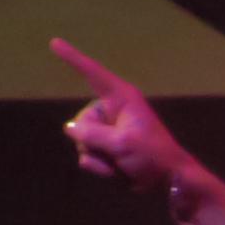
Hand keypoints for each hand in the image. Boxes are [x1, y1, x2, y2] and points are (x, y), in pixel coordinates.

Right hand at [51, 37, 190, 190]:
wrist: (169, 182)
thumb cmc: (153, 156)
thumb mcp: (122, 144)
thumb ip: (92, 134)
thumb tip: (70, 129)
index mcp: (121, 97)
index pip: (92, 73)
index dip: (72, 58)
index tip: (54, 42)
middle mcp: (112, 110)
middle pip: (81, 122)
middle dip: (92, 142)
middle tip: (117, 153)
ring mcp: (108, 130)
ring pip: (82, 142)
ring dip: (98, 158)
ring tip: (121, 164)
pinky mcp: (107, 148)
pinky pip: (88, 156)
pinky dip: (100, 168)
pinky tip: (118, 172)